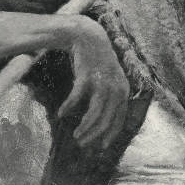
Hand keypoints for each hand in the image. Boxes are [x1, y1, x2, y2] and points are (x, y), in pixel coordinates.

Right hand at [57, 17, 129, 148]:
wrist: (89, 37)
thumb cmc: (97, 64)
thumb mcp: (109, 80)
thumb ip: (110, 98)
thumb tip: (102, 121)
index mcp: (123, 92)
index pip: (119, 120)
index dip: (110, 135)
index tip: (101, 147)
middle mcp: (116, 88)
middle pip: (106, 120)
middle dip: (94, 135)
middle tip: (81, 143)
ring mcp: (102, 82)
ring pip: (94, 113)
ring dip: (84, 127)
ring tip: (75, 135)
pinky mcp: (87, 76)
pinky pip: (77, 98)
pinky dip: (69, 107)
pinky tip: (61, 114)